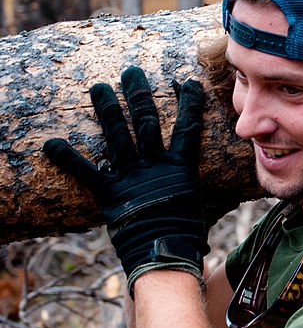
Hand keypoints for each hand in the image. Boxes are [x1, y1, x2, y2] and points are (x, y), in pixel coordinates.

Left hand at [44, 67, 208, 295]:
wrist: (166, 255)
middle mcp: (156, 167)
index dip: (189, 105)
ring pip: (119, 137)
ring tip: (100, 88)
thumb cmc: (186, 237)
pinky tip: (51, 143)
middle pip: (148, 123)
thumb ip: (197, 192)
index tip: (188, 83)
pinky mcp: (110, 194)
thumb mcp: (200, 208)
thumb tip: (226, 191)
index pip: (188, 130)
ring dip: (108, 110)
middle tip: (131, 72)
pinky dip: (68, 158)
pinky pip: (86, 172)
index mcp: (181, 169)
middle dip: (140, 95)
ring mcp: (132, 178)